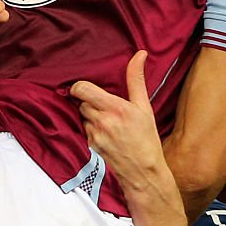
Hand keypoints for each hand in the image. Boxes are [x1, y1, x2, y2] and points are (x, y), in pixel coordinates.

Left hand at [71, 52, 169, 193]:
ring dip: (89, 115)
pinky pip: (83, 130)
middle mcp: (101, 121)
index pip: (82, 89)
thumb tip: (139, 54)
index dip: (79, 86)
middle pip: (81, 102)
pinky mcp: (90, 146)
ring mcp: (94, 135)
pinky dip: (90, 129)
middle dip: (88, 101)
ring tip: (106, 120)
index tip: (85, 87)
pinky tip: (104, 134)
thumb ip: (136, 79)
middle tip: (103, 104)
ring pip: (81, 116)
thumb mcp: (144, 107)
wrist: (143, 172)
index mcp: (115, 108)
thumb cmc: (147, 139)